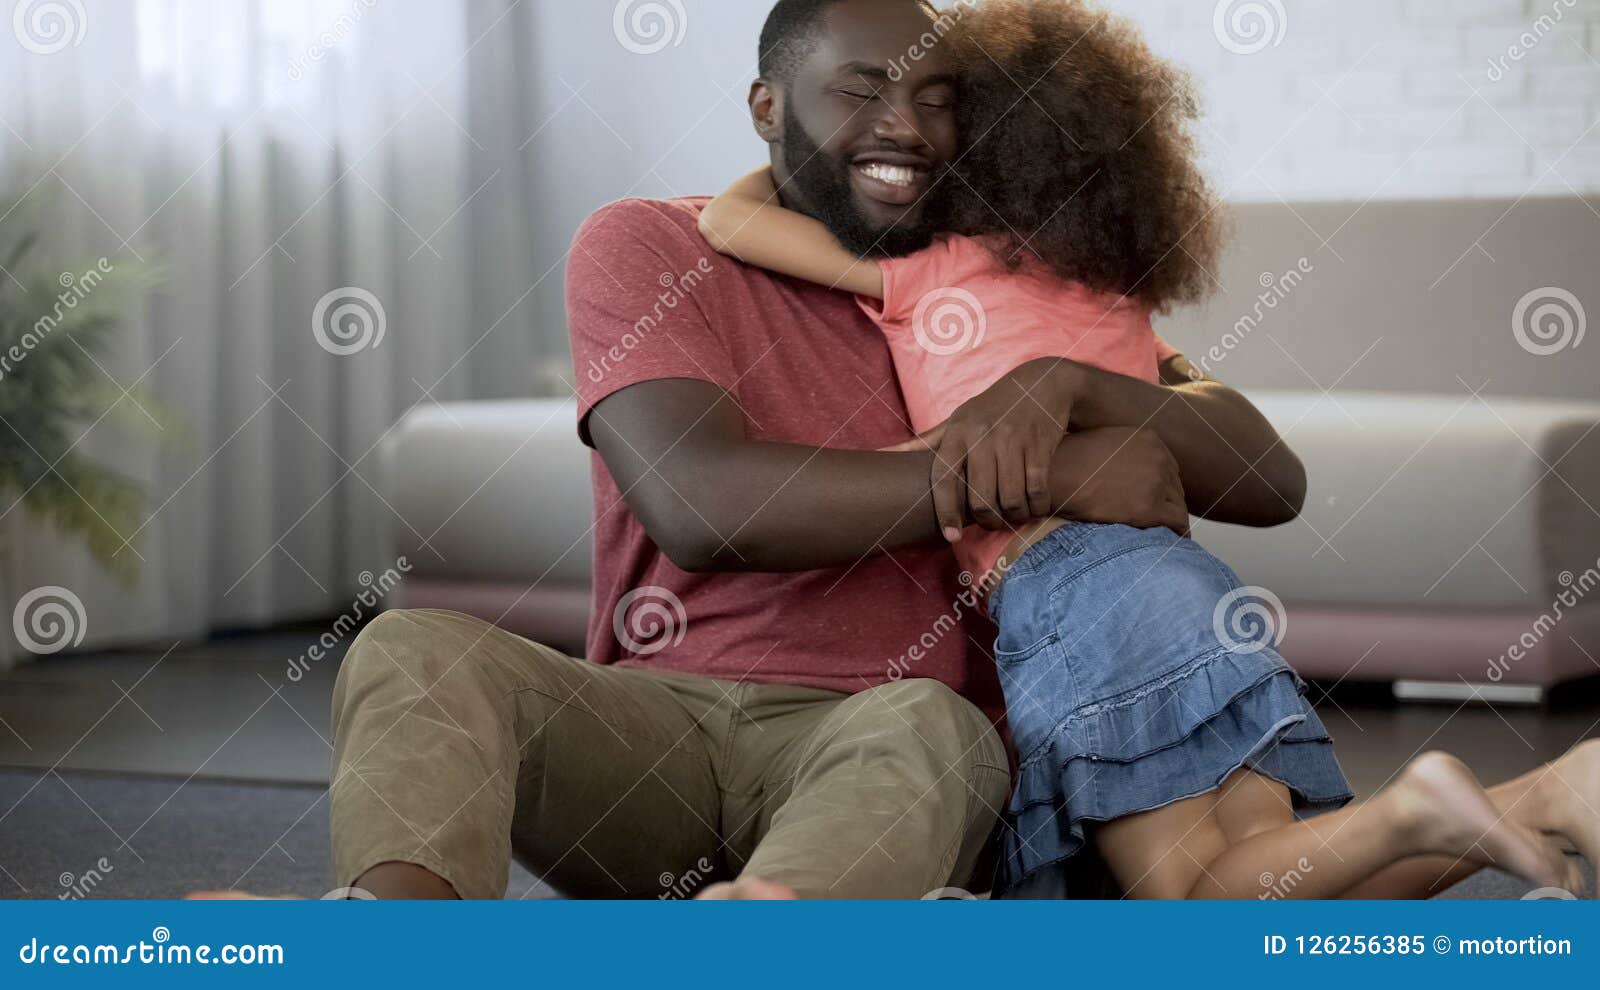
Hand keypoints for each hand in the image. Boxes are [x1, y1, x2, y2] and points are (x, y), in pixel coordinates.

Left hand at [885, 358, 1088, 539]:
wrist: (1042, 383)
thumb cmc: (992, 408)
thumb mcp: (957, 419)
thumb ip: (923, 443)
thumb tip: (880, 455)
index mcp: (958, 433)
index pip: (944, 477)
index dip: (946, 510)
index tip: (951, 536)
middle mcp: (983, 436)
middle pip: (980, 497)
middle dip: (988, 520)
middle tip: (992, 523)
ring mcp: (1013, 441)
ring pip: (1010, 498)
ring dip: (1014, 516)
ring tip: (1014, 516)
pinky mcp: (1040, 445)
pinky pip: (1037, 489)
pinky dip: (1038, 505)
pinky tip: (1036, 505)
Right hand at [1053, 427, 1189, 536]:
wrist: (1054, 478)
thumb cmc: (1068, 463)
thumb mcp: (1105, 444)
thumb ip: (1126, 454)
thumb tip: (1130, 473)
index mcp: (1149, 440)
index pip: (1169, 467)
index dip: (1163, 486)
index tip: (1158, 501)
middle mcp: (1158, 458)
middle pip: (1175, 486)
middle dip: (1168, 503)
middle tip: (1163, 521)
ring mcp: (1155, 482)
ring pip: (1178, 505)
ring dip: (1172, 519)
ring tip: (1168, 534)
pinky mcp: (1149, 507)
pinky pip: (1177, 522)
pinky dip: (1179, 533)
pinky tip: (1176, 540)